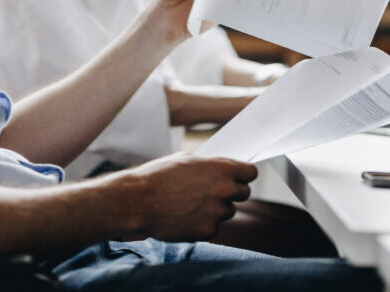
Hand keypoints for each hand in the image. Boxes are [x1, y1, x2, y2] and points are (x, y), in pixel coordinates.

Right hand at [123, 152, 256, 241]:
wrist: (138, 200)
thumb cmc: (159, 176)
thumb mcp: (186, 160)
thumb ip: (210, 166)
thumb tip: (222, 170)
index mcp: (221, 169)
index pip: (251, 172)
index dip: (243, 174)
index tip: (238, 177)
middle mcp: (224, 191)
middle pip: (244, 193)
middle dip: (232, 191)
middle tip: (212, 191)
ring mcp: (217, 213)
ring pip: (228, 211)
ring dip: (216, 208)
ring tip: (191, 203)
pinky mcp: (208, 231)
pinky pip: (213, 226)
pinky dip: (203, 222)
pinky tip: (184, 215)